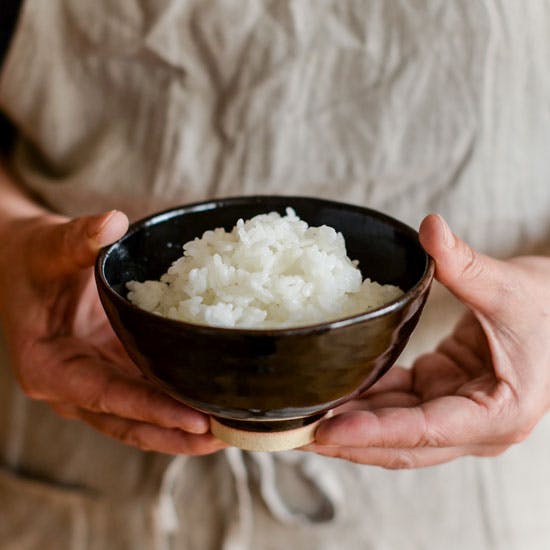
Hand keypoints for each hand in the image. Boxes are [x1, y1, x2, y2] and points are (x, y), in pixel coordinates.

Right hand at [0, 211, 224, 454]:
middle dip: (175, 434)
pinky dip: (176, 403)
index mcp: (50, 368)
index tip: (194, 420)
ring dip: (181, 428)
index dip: (151, 410)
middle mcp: (73, 386)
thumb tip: (112, 222)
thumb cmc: (33, 259)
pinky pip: (147, 395)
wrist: (28, 264)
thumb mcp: (48, 248)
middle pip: (128, 422)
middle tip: (225, 435)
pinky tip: (211, 403)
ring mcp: (96, 382)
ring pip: (140, 418)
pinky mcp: (114, 370)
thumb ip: (77, 239)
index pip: (106, 397)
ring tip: (230, 430)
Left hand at [308, 214, 549, 467]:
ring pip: (396, 429)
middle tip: (297, 434)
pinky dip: (366, 400)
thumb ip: (467, 264)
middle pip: (404, 445)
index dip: (375, 433)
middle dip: (350, 441)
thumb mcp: (509, 287)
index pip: (427, 432)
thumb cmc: (548, 307)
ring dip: (352, 424)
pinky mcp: (443, 393)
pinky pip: (398, 403)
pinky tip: (332, 392)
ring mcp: (457, 412)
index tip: (328, 432)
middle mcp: (476, 425)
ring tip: (302, 419)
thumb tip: (430, 227)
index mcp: (499, 413)